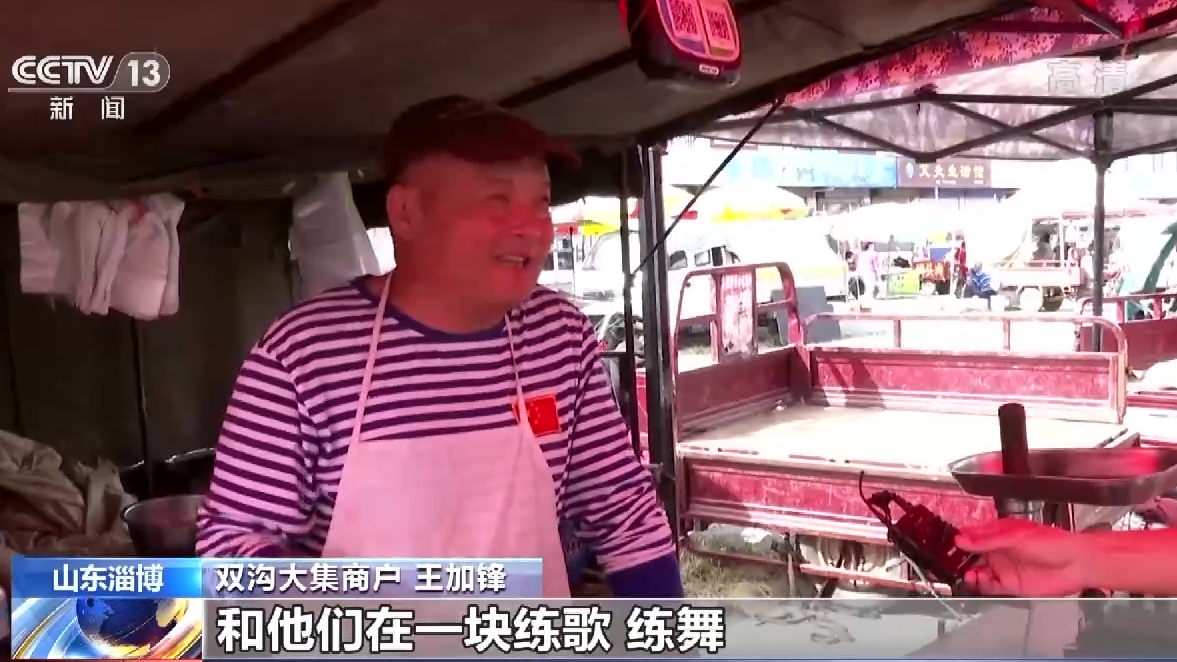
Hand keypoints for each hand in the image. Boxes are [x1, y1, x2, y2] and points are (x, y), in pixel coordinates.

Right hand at [956, 518, 1088, 596]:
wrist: (1077, 564)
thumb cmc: (1052, 543)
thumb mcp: (1015, 537)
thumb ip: (987, 540)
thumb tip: (961, 539)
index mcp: (998, 533)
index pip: (972, 536)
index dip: (959, 539)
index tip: (945, 544)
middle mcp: (999, 550)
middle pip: (972, 556)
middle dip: (959, 559)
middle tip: (947, 563)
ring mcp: (1004, 568)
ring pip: (978, 572)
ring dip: (968, 573)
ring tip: (964, 574)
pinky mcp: (1011, 585)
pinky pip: (990, 587)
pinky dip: (980, 585)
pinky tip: (975, 581)